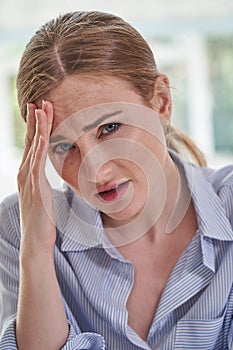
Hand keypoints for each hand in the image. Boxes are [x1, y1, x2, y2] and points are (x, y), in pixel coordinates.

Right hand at [17, 100, 55, 255]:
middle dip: (36, 120)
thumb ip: (41, 181)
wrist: (36, 238)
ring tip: (41, 109)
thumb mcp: (42, 194)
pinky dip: (40, 147)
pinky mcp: (35, 186)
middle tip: (40, 100)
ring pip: (34, 147)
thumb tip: (44, 175)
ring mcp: (29, 178)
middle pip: (32, 140)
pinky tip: (44, 134)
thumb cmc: (42, 218)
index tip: (40, 110)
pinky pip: (38, 163)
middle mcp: (25, 172)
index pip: (33, 144)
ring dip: (38, 127)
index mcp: (28, 172)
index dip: (36, 126)